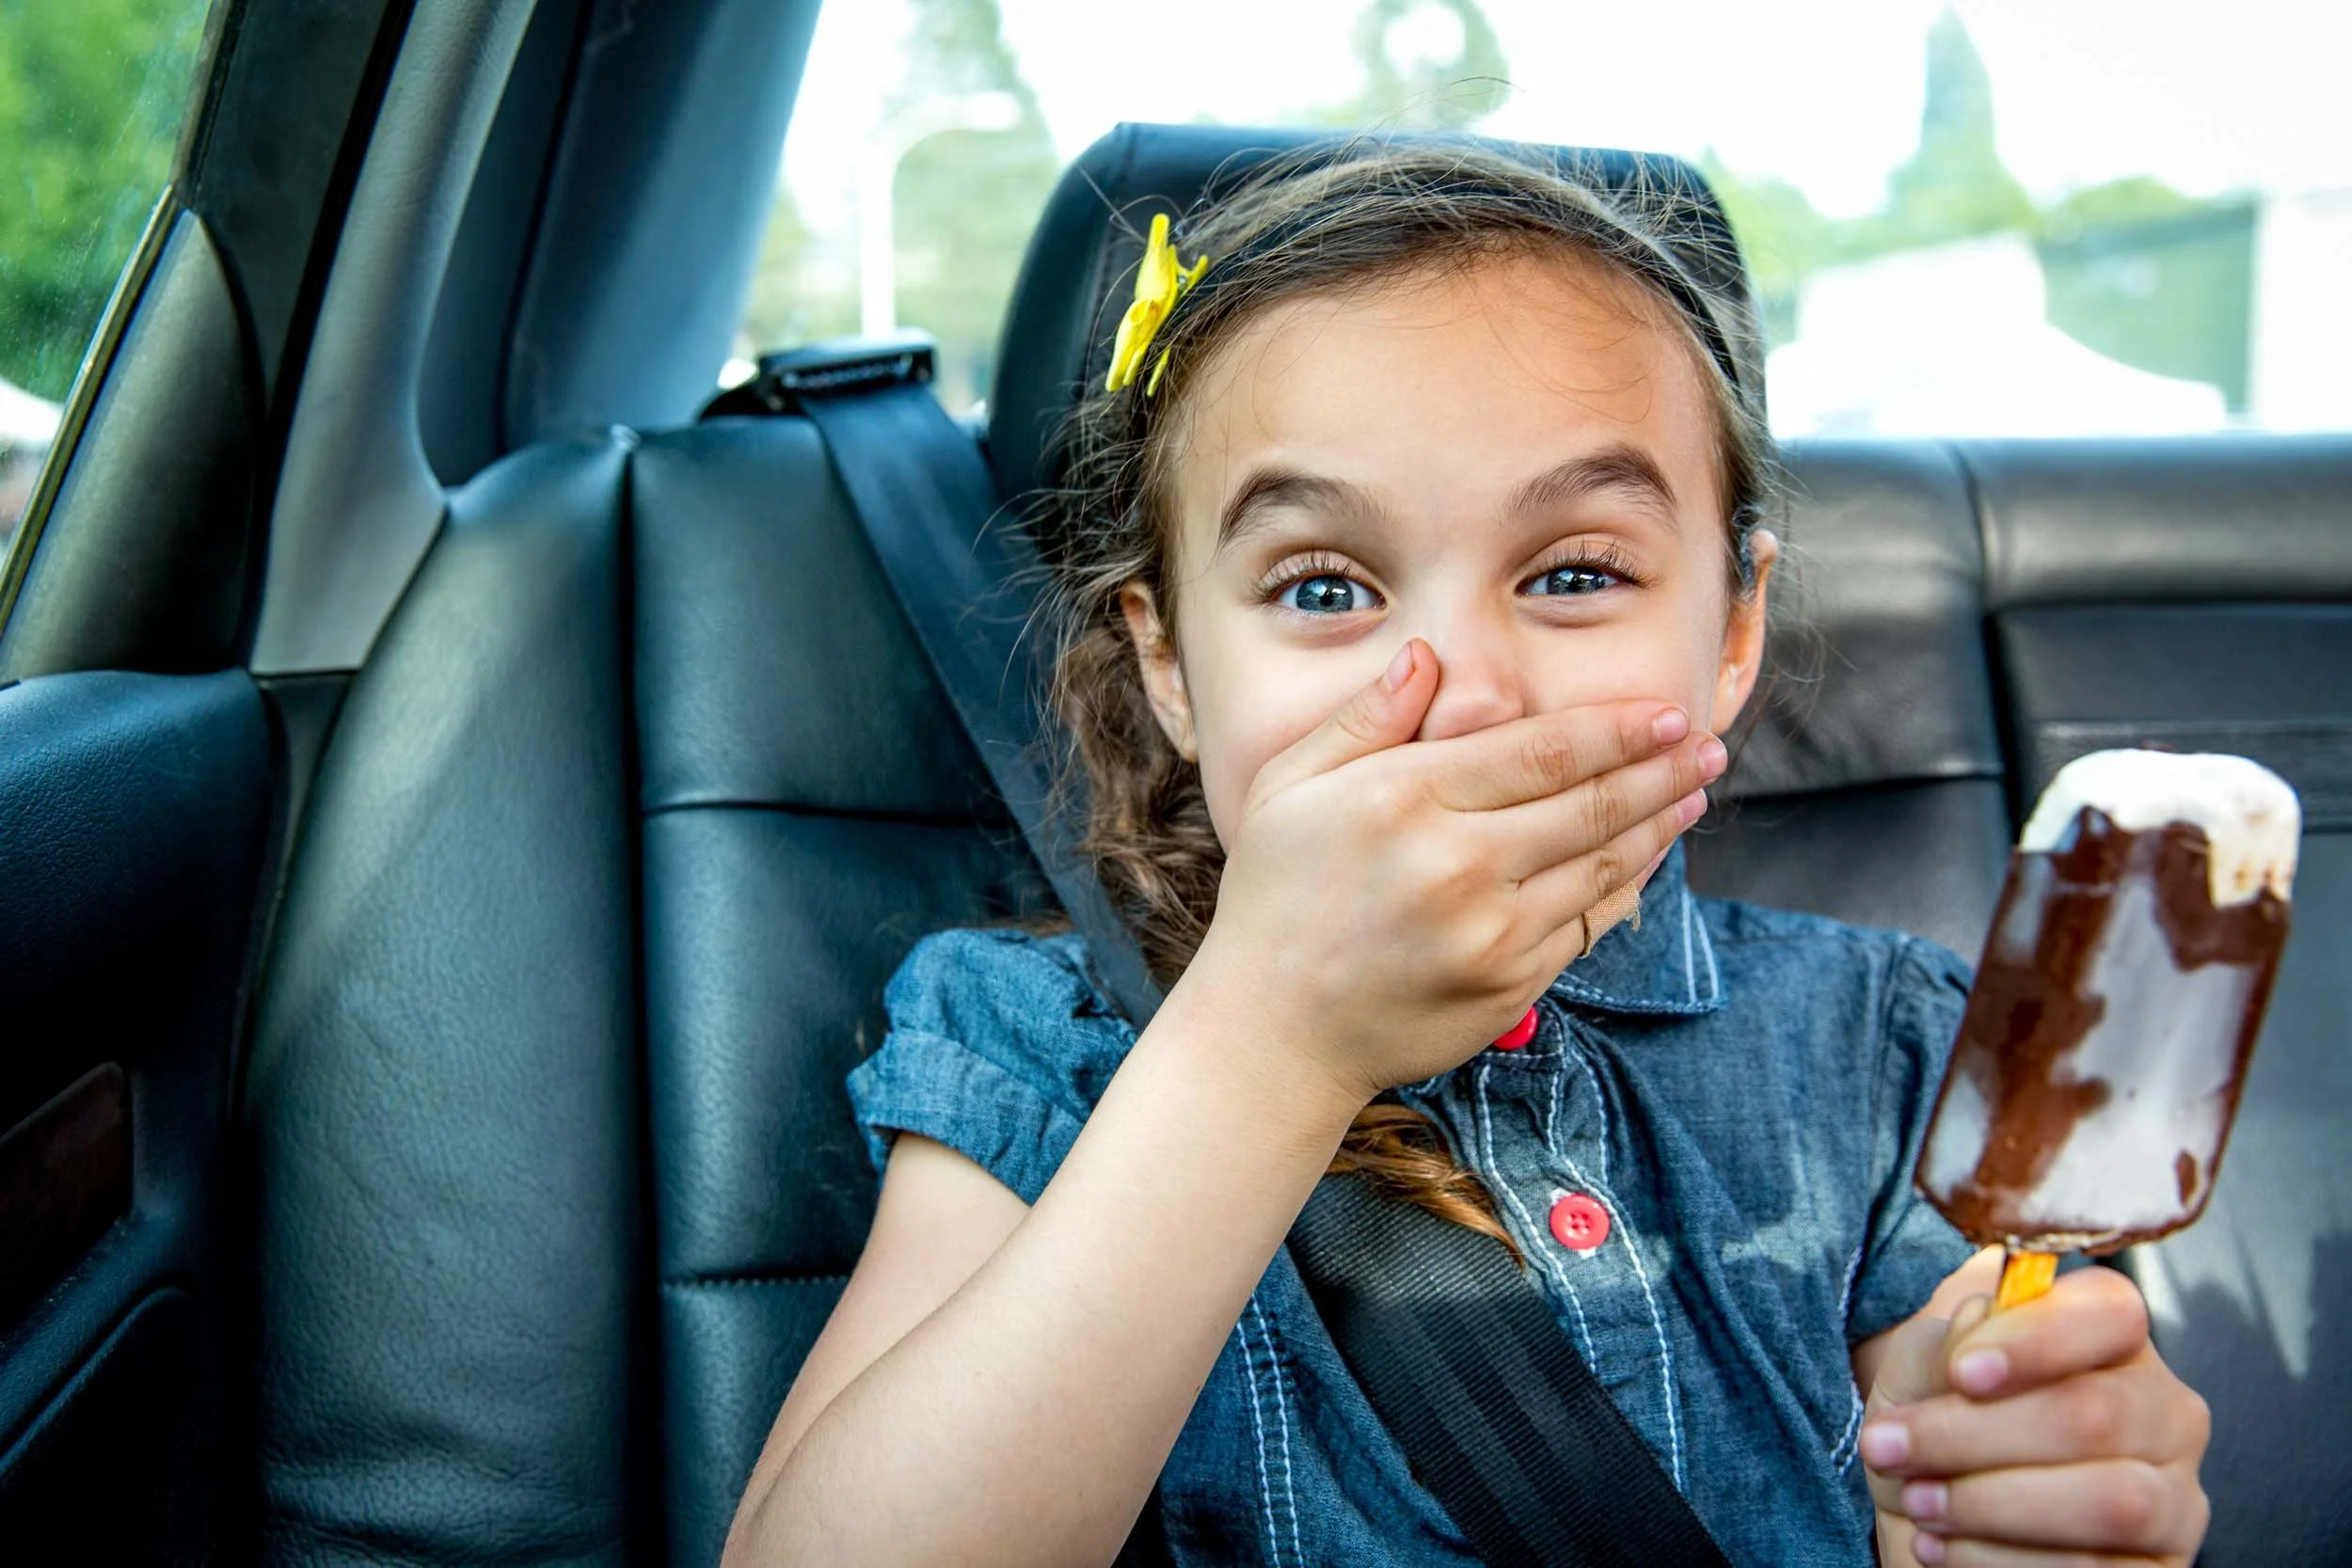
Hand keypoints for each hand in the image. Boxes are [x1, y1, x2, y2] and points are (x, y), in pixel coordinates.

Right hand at [1173, 638, 1723, 1106]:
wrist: (1275, 1031)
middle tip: (1705, 745)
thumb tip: (1428, 658)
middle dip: (1659, 770)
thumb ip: (1363, 719)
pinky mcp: (1509, 984)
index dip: (1616, 730)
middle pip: (1588, 804)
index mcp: (1405, 800)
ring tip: (1693, 793)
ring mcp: (1491, 931)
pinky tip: (1646, 860)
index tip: (1665, 714)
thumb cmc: (1274, 898)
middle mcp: (1457, 864)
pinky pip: (1587, 924)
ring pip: (1600, 864)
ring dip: (1657, 825)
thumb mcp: (1287, 787)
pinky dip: (1626, 887)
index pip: (1540, 750)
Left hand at [1861, 1266, 2210, 1566]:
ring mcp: (2174, 1500)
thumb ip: (1947, 1343)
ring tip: (1916, 1502)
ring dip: (1992, 1504)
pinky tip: (1942, 1547)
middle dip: (1974, 1434)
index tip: (1961, 1373)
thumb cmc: (1940, 1423)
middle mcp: (2164, 1415)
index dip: (2037, 1338)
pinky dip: (2002, 1561)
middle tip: (1888, 1447)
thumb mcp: (1921, 1372)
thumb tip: (1979, 1325)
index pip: (2109, 1311)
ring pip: (2111, 1501)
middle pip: (2094, 1413)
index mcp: (2114, 1340)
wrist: (1933, 1514)